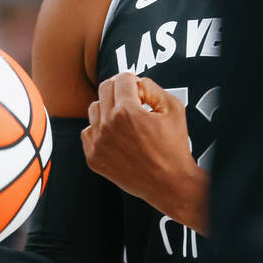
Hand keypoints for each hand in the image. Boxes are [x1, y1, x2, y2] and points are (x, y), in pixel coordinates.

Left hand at [82, 73, 206, 230]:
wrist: (169, 183)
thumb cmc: (174, 147)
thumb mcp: (173, 108)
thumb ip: (153, 87)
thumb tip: (136, 83)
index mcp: (127, 111)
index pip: (122, 79)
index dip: (134, 81)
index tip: (140, 90)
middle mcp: (108, 125)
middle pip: (105, 88)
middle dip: (120, 89)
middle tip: (132, 99)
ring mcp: (98, 143)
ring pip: (94, 109)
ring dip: (109, 109)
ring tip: (126, 121)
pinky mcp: (93, 158)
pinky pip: (88, 132)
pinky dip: (101, 130)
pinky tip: (118, 137)